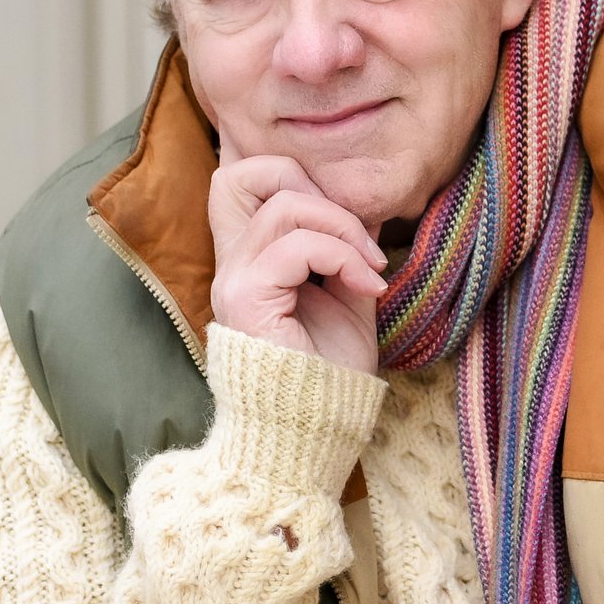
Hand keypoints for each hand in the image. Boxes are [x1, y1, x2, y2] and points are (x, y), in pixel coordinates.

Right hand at [207, 142, 386, 373]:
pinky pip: (297, 246)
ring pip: (284, 205)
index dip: (292, 177)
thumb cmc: (330, 371)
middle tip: (353, 232)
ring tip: (371, 269)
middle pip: (236, 174)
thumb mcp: (347, 294)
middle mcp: (231, 265)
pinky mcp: (246, 299)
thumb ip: (345, 247)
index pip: (240, 181)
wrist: (319, 428)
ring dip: (343, 227)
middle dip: (307, 182)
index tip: (345, 222)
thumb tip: (366, 202)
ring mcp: (234, 281)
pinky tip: (368, 288)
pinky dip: (342, 256)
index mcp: (249, 261)